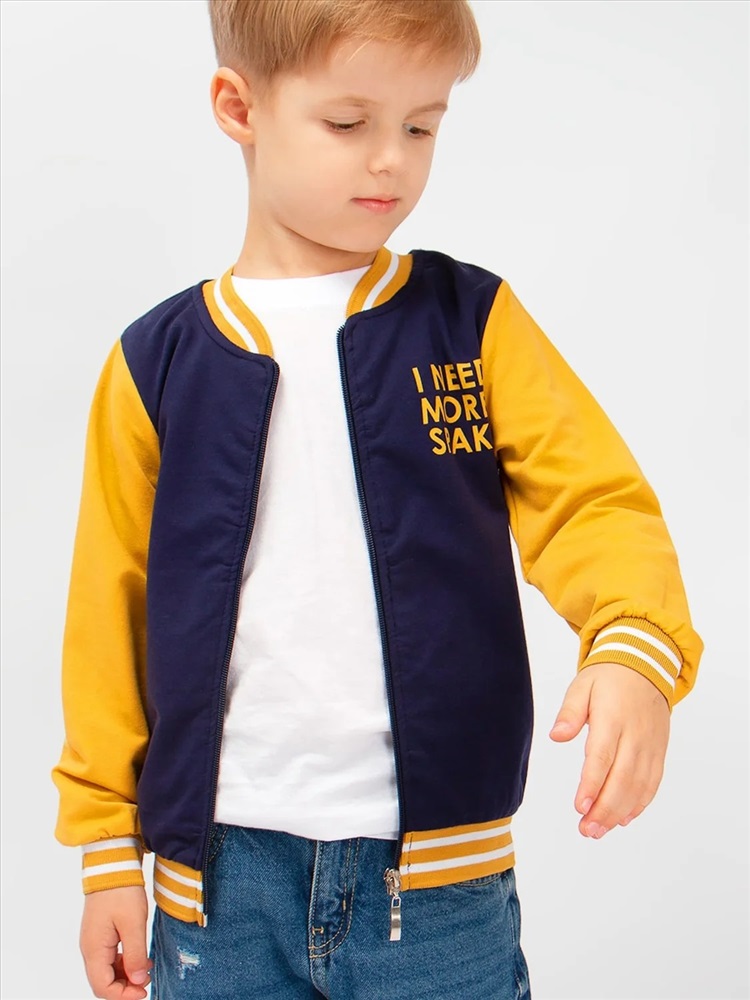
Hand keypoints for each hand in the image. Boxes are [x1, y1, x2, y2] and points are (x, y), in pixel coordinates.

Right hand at [80, 885, 151, 998]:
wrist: (113, 865)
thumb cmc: (122, 891)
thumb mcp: (134, 923)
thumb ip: (135, 955)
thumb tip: (138, 981)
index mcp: (93, 950)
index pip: (102, 987)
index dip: (123, 995)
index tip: (144, 991)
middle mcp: (89, 949)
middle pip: (103, 982)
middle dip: (125, 988)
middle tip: (147, 982)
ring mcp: (94, 941)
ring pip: (107, 971)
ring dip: (126, 976)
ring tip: (147, 969)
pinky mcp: (100, 934)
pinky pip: (110, 958)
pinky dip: (124, 963)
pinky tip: (140, 957)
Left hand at [548, 661, 670, 838]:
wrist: (645, 665)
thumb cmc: (608, 677)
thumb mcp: (582, 686)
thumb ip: (570, 712)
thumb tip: (556, 735)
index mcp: (613, 718)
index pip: (602, 756)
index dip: (592, 784)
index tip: (580, 806)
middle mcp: (636, 735)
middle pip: (622, 778)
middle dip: (604, 808)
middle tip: (586, 830)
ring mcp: (650, 745)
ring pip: (639, 785)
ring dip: (619, 812)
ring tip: (598, 831)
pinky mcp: (659, 751)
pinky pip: (652, 782)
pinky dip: (640, 803)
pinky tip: (623, 819)